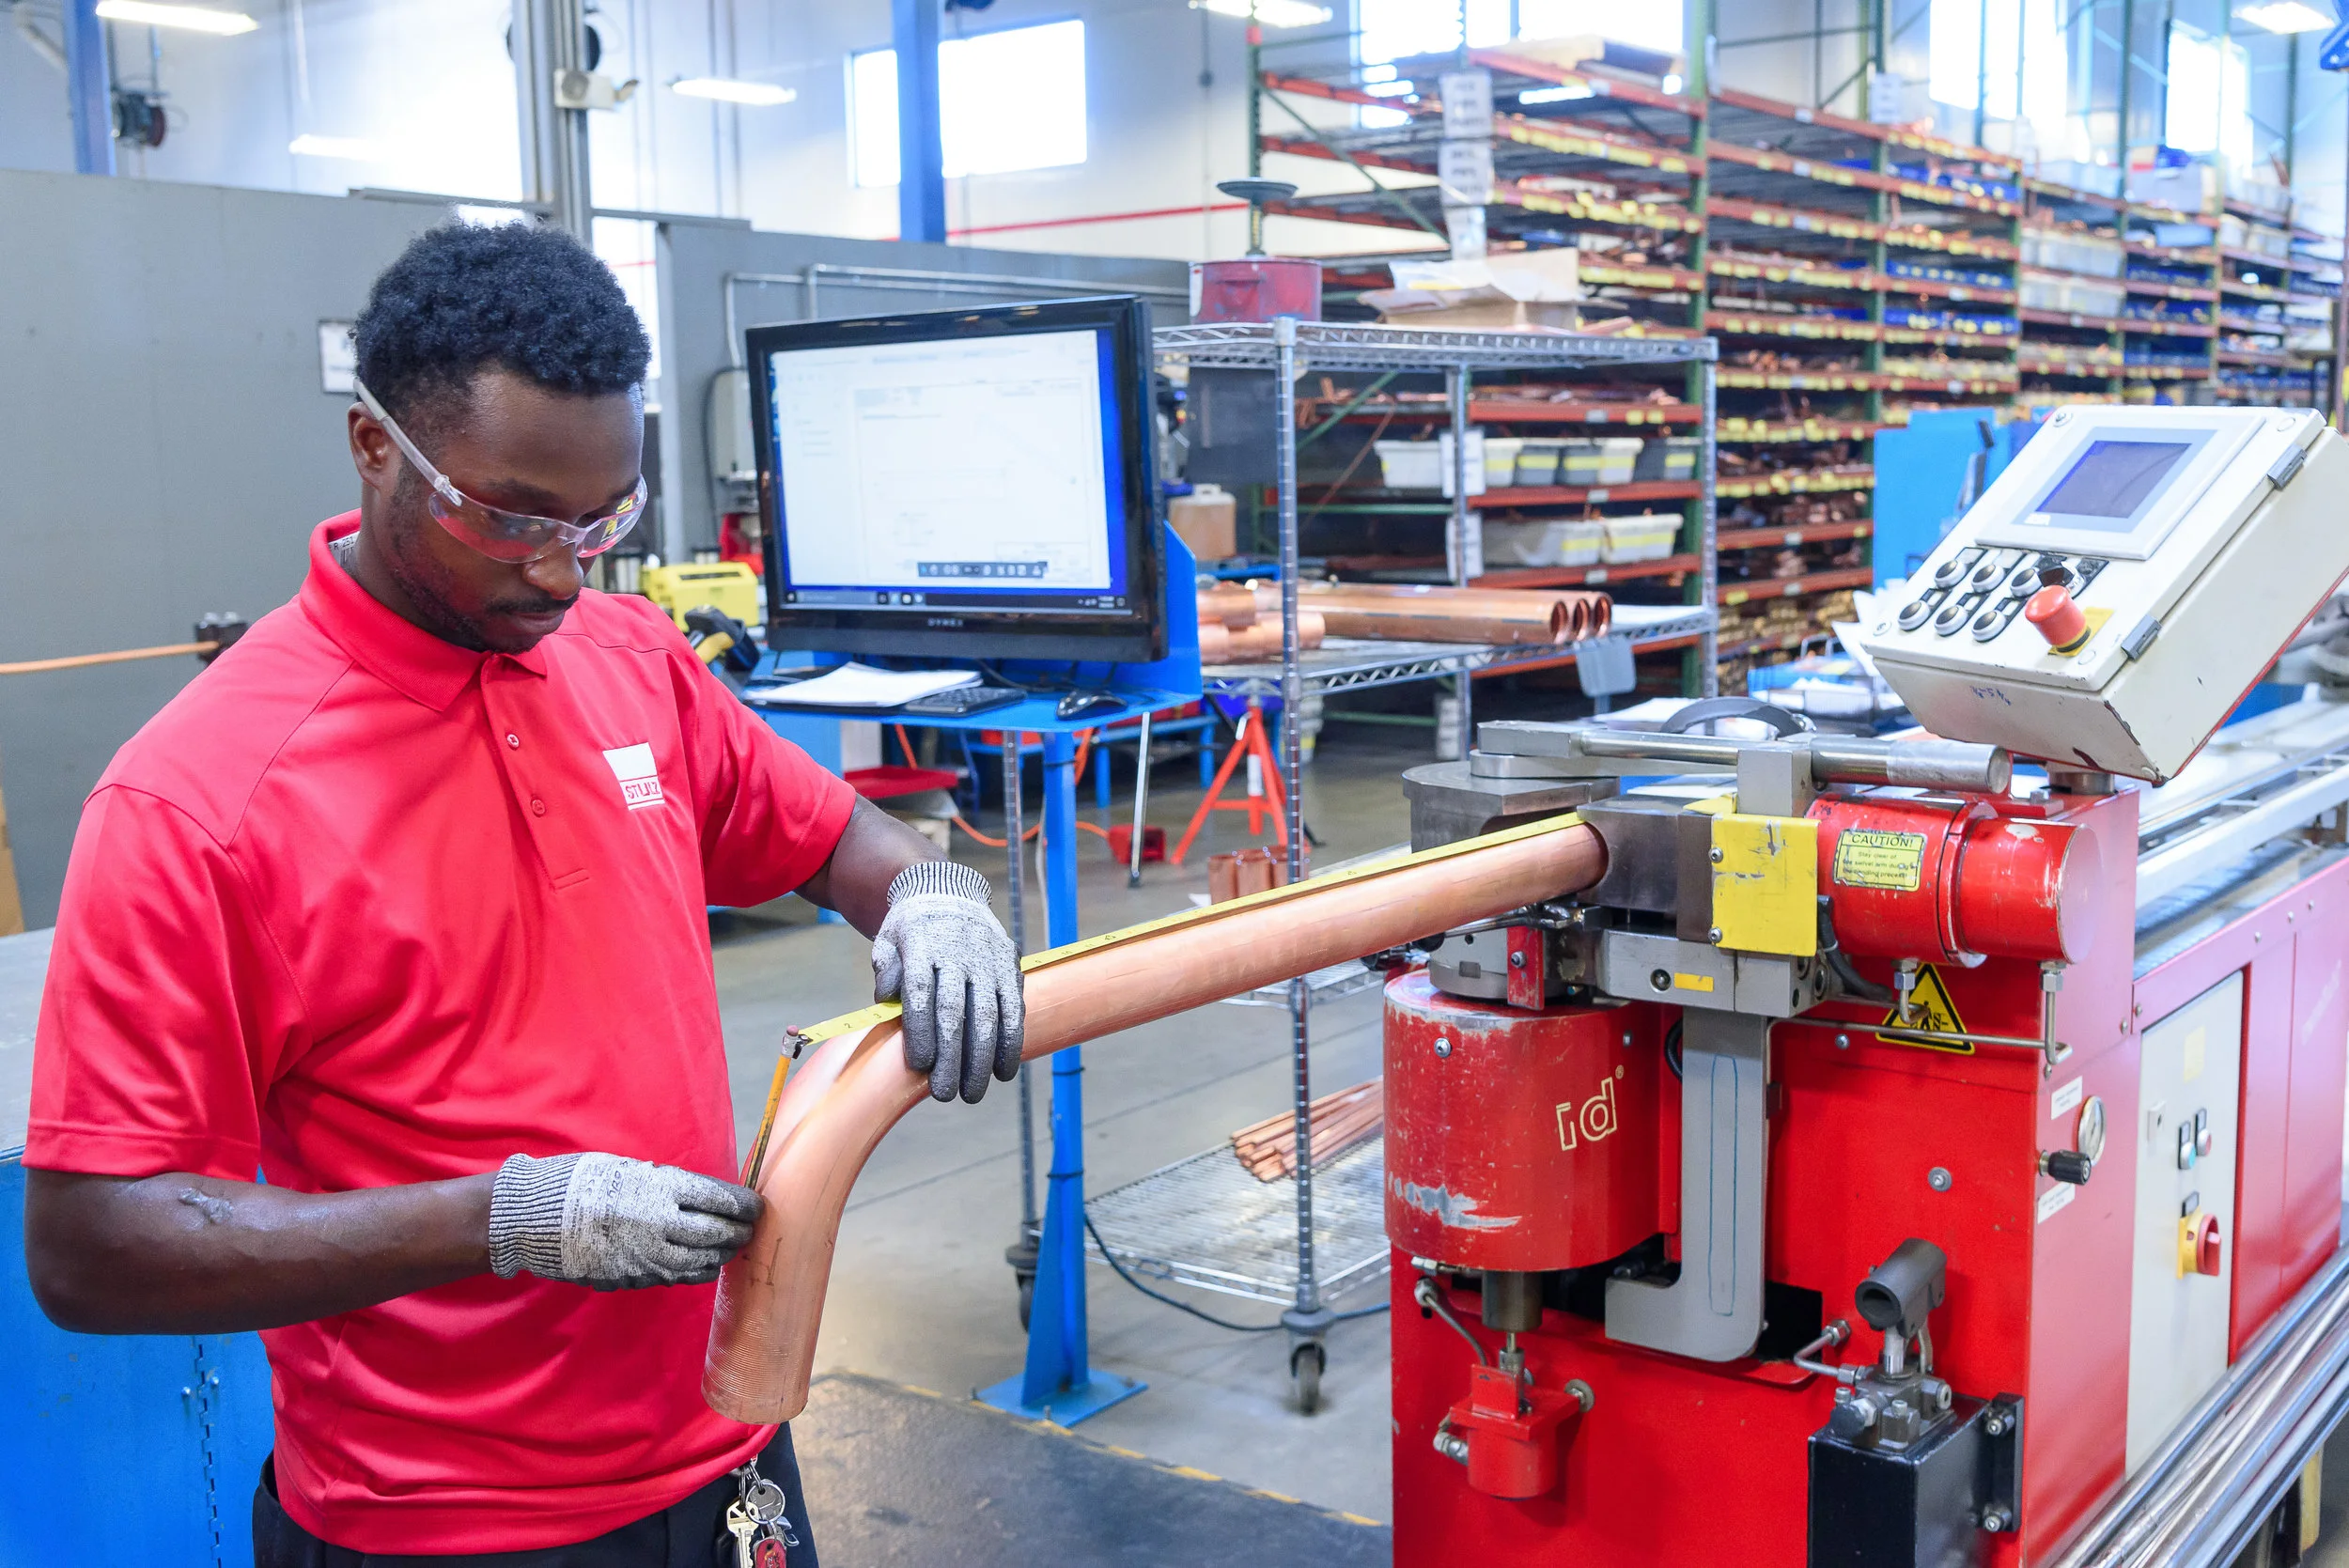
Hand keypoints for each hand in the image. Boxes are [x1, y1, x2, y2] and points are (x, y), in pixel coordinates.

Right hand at [487, 1153, 761, 1289]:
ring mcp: (646, 1254)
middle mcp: (660, 1222)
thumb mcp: (630, 1171)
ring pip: (699, 1260)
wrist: (535, 1216)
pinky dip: (694, 1272)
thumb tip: (701, 1197)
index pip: (720, 1199)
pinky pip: (674, 1277)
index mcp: (662, 1188)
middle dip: (738, 1232)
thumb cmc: (582, 1182)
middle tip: (750, 1230)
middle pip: (716, 1232)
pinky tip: (702, 1266)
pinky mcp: (631, 1276)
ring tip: (729, 1248)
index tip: (757, 1207)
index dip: (744, 1206)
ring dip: (719, 1255)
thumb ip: (667, 1185)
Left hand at [872, 860, 1024, 1102]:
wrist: (950, 893)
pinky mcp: (1009, 966)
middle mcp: (959, 951)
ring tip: (973, 1093)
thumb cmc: (911, 930)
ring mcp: (987, 959)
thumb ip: (886, 969)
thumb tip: (886, 997)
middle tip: (944, 1094)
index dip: (921, 1030)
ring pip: (988, 1013)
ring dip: (982, 1058)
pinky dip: (1011, 1041)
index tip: (919, 1066)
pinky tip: (1003, 1070)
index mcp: (922, 945)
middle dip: (952, 1056)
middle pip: (956, 1010)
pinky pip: (1014, 1007)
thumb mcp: (887, 940)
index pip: (922, 992)